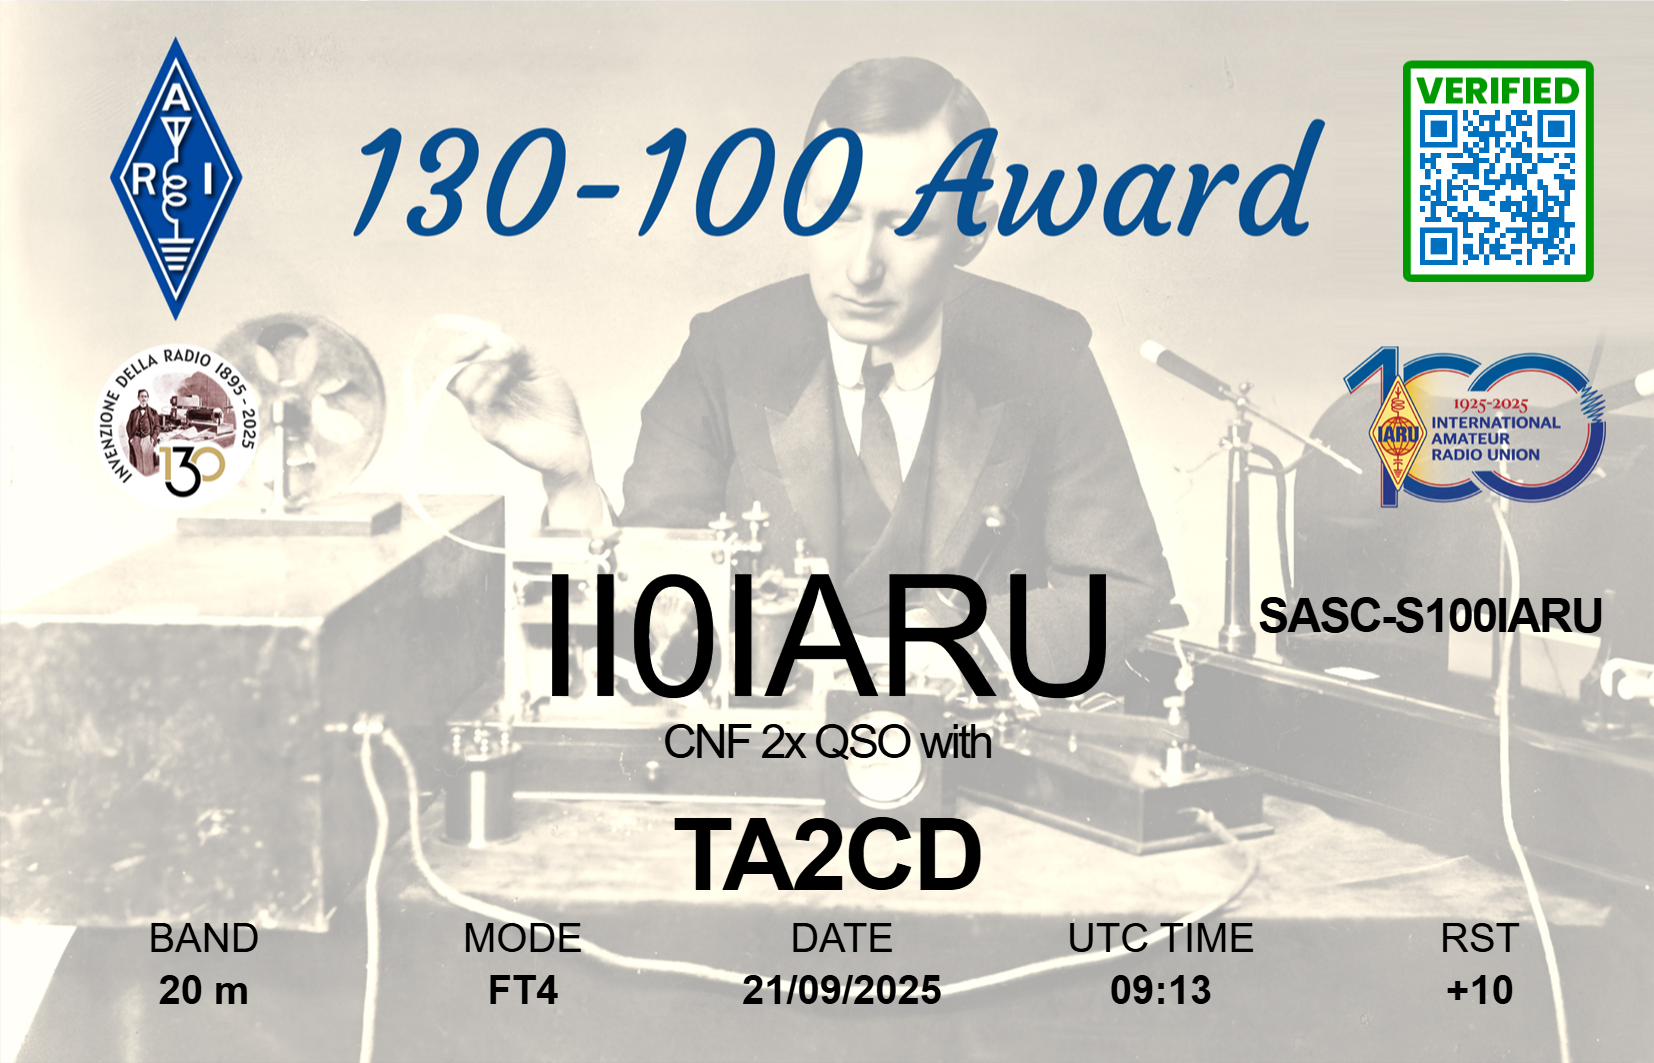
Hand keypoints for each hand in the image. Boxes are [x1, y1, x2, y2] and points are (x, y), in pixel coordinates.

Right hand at [431, 318, 605, 526]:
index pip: (457, 356)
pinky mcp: (490, 429)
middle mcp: (478, 393)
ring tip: (506, 363)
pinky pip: (477, 404)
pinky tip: (506, 374)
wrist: (571, 440)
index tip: (492, 330)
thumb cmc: (555, 404)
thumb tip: (496, 338)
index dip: (467, 339)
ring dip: (479, 365)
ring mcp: (481, 412)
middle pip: (445, 369)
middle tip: (485, 341)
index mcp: (486, 377)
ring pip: (458, 384)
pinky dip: (487, 383)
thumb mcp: (539, 366)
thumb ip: (518, 349)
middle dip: (461, 349)